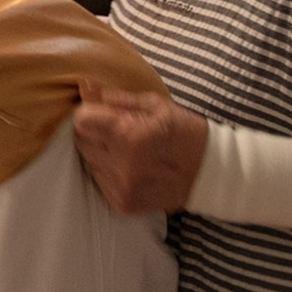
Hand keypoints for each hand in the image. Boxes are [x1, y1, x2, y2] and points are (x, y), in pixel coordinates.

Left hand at [71, 81, 208, 214]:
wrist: (210, 173)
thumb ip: (115, 97)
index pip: (81, 122)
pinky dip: (111, 175)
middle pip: (82, 143)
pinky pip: (101, 184)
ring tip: (128, 152)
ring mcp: (121, 188)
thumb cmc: (184, 132)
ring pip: (90, 164)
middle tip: (119, 133)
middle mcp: (121, 165)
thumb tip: (84, 86)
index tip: (103, 115)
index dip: (90, 115)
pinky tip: (132, 169)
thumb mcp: (155, 105)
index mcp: (128, 135)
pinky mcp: (123, 204)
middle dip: (95, 134)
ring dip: (102, 156)